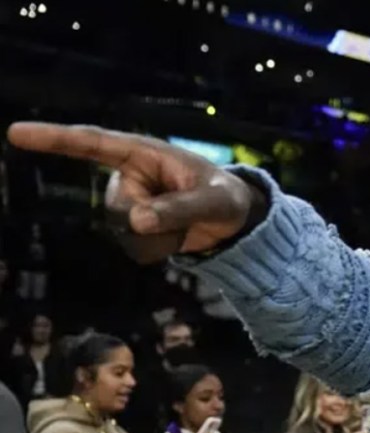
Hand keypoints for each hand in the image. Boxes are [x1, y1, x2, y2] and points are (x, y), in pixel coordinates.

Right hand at [5, 123, 264, 263]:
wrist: (235, 221)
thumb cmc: (227, 198)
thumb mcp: (215, 202)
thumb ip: (179, 209)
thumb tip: (137, 220)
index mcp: (144, 153)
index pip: (93, 143)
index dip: (54, 138)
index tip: (15, 132)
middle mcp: (129, 175)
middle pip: (116, 207)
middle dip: (150, 220)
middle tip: (189, 214)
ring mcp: (129, 202)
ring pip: (122, 231)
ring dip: (156, 238)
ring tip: (185, 226)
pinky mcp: (133, 225)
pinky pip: (132, 246)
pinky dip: (156, 250)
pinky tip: (176, 239)